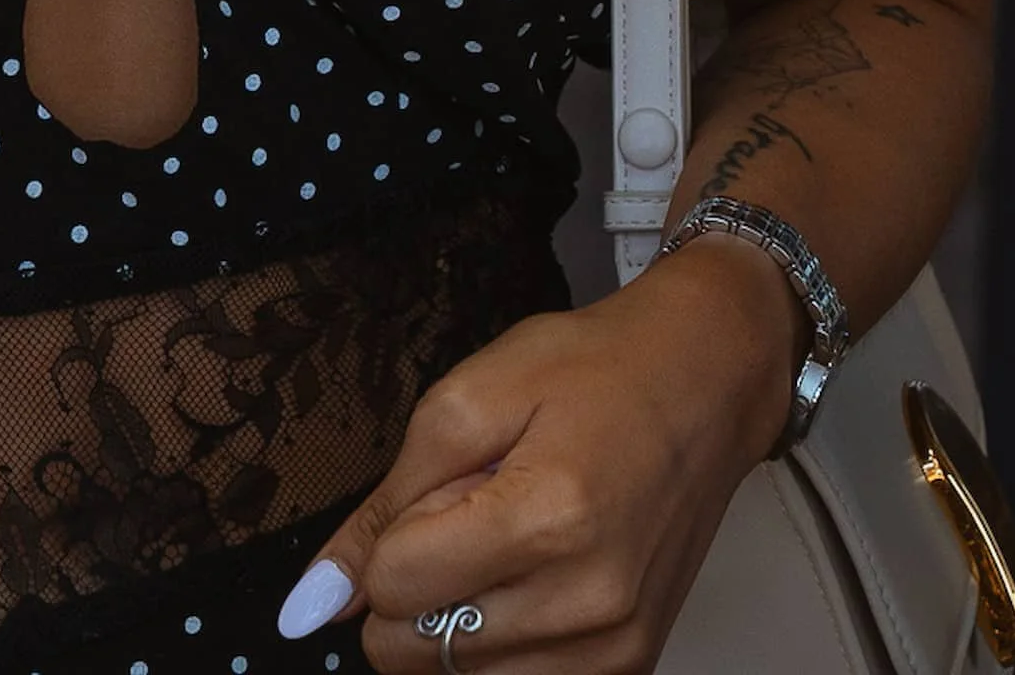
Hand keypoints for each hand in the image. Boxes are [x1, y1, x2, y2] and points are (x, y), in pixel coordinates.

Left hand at [276, 247, 792, 669]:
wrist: (705, 381)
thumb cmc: (590, 370)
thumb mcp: (469, 396)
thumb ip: (386, 505)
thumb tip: (310, 605)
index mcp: (546, 519)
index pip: (394, 589)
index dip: (391, 538)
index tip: (436, 492)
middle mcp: (589, 602)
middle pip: (418, 648)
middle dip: (418, 583)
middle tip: (474, 511)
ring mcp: (616, 648)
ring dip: (458, 615)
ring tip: (510, 538)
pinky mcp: (632, 666)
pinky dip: (499, 641)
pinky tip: (532, 576)